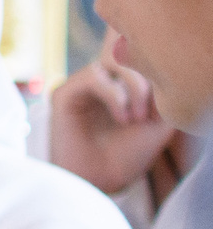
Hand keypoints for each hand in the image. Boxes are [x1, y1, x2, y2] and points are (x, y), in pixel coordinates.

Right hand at [49, 53, 175, 193]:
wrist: (102, 181)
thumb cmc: (129, 153)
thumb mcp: (162, 118)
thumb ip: (164, 89)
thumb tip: (161, 62)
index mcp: (122, 80)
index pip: (134, 47)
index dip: (148, 50)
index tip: (161, 83)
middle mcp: (101, 78)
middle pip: (129, 49)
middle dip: (149, 76)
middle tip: (151, 111)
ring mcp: (82, 84)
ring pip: (113, 59)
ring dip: (135, 86)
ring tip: (138, 117)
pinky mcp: (64, 93)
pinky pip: (93, 76)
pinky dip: (114, 94)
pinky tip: (122, 117)